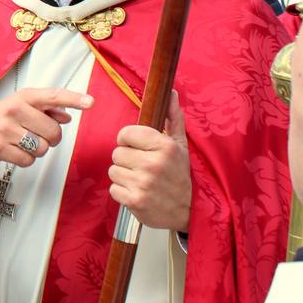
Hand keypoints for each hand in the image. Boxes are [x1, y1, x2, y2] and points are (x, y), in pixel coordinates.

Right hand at [0, 88, 92, 182]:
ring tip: (23, 142)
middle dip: (51, 138)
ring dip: (37, 150)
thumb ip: (47, 109)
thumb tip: (68, 117)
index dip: (73, 99)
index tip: (90, 102)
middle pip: (53, 132)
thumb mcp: (22, 106)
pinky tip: (15, 150)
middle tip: (39, 135)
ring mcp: (5, 129)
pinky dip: (26, 159)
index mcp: (23, 97)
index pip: (52, 96)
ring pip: (42, 148)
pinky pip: (28, 160)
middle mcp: (14, 109)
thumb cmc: (3, 117)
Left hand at [109, 91, 191, 230]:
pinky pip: (113, 189)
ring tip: (141, 180)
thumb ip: (172, 117)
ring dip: (124, 176)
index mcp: (164, 146)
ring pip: (113, 171)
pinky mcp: (135, 201)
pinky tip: (138, 192)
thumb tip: (170, 92)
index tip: (139, 148)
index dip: (129, 141)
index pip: (125, 134)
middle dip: (127, 160)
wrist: (190, 211)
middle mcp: (153, 164)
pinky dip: (122, 192)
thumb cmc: (180, 175)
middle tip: (143, 167)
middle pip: (117, 153)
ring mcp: (143, 184)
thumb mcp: (180, 144)